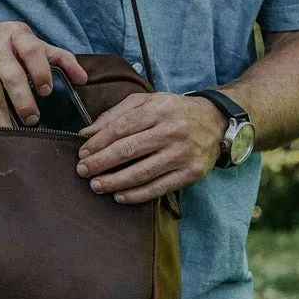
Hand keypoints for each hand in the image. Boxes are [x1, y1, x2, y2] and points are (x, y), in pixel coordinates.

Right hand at [0, 16, 87, 127]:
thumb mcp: (23, 40)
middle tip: (33, 120)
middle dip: (24, 102)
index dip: (42, 71)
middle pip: (12, 76)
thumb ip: (55, 57)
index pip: (33, 50)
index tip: (47, 91)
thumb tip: (83, 79)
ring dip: (3, 118)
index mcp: (16, 34)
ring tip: (13, 132)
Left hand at [75, 92, 227, 204]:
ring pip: (141, 172)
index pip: (120, 128)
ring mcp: (182, 153)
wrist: (216, 121)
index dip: (98, 143)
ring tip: (96, 185)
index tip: (82, 153)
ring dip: (114, 182)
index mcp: (158, 109)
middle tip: (82, 171)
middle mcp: (171, 130)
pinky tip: (120, 196)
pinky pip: (158, 188)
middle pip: (128, 150)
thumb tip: (86, 134)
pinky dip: (136, 194)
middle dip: (100, 163)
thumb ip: (115, 114)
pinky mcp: (190, 173)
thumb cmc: (173, 111)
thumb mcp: (146, 102)